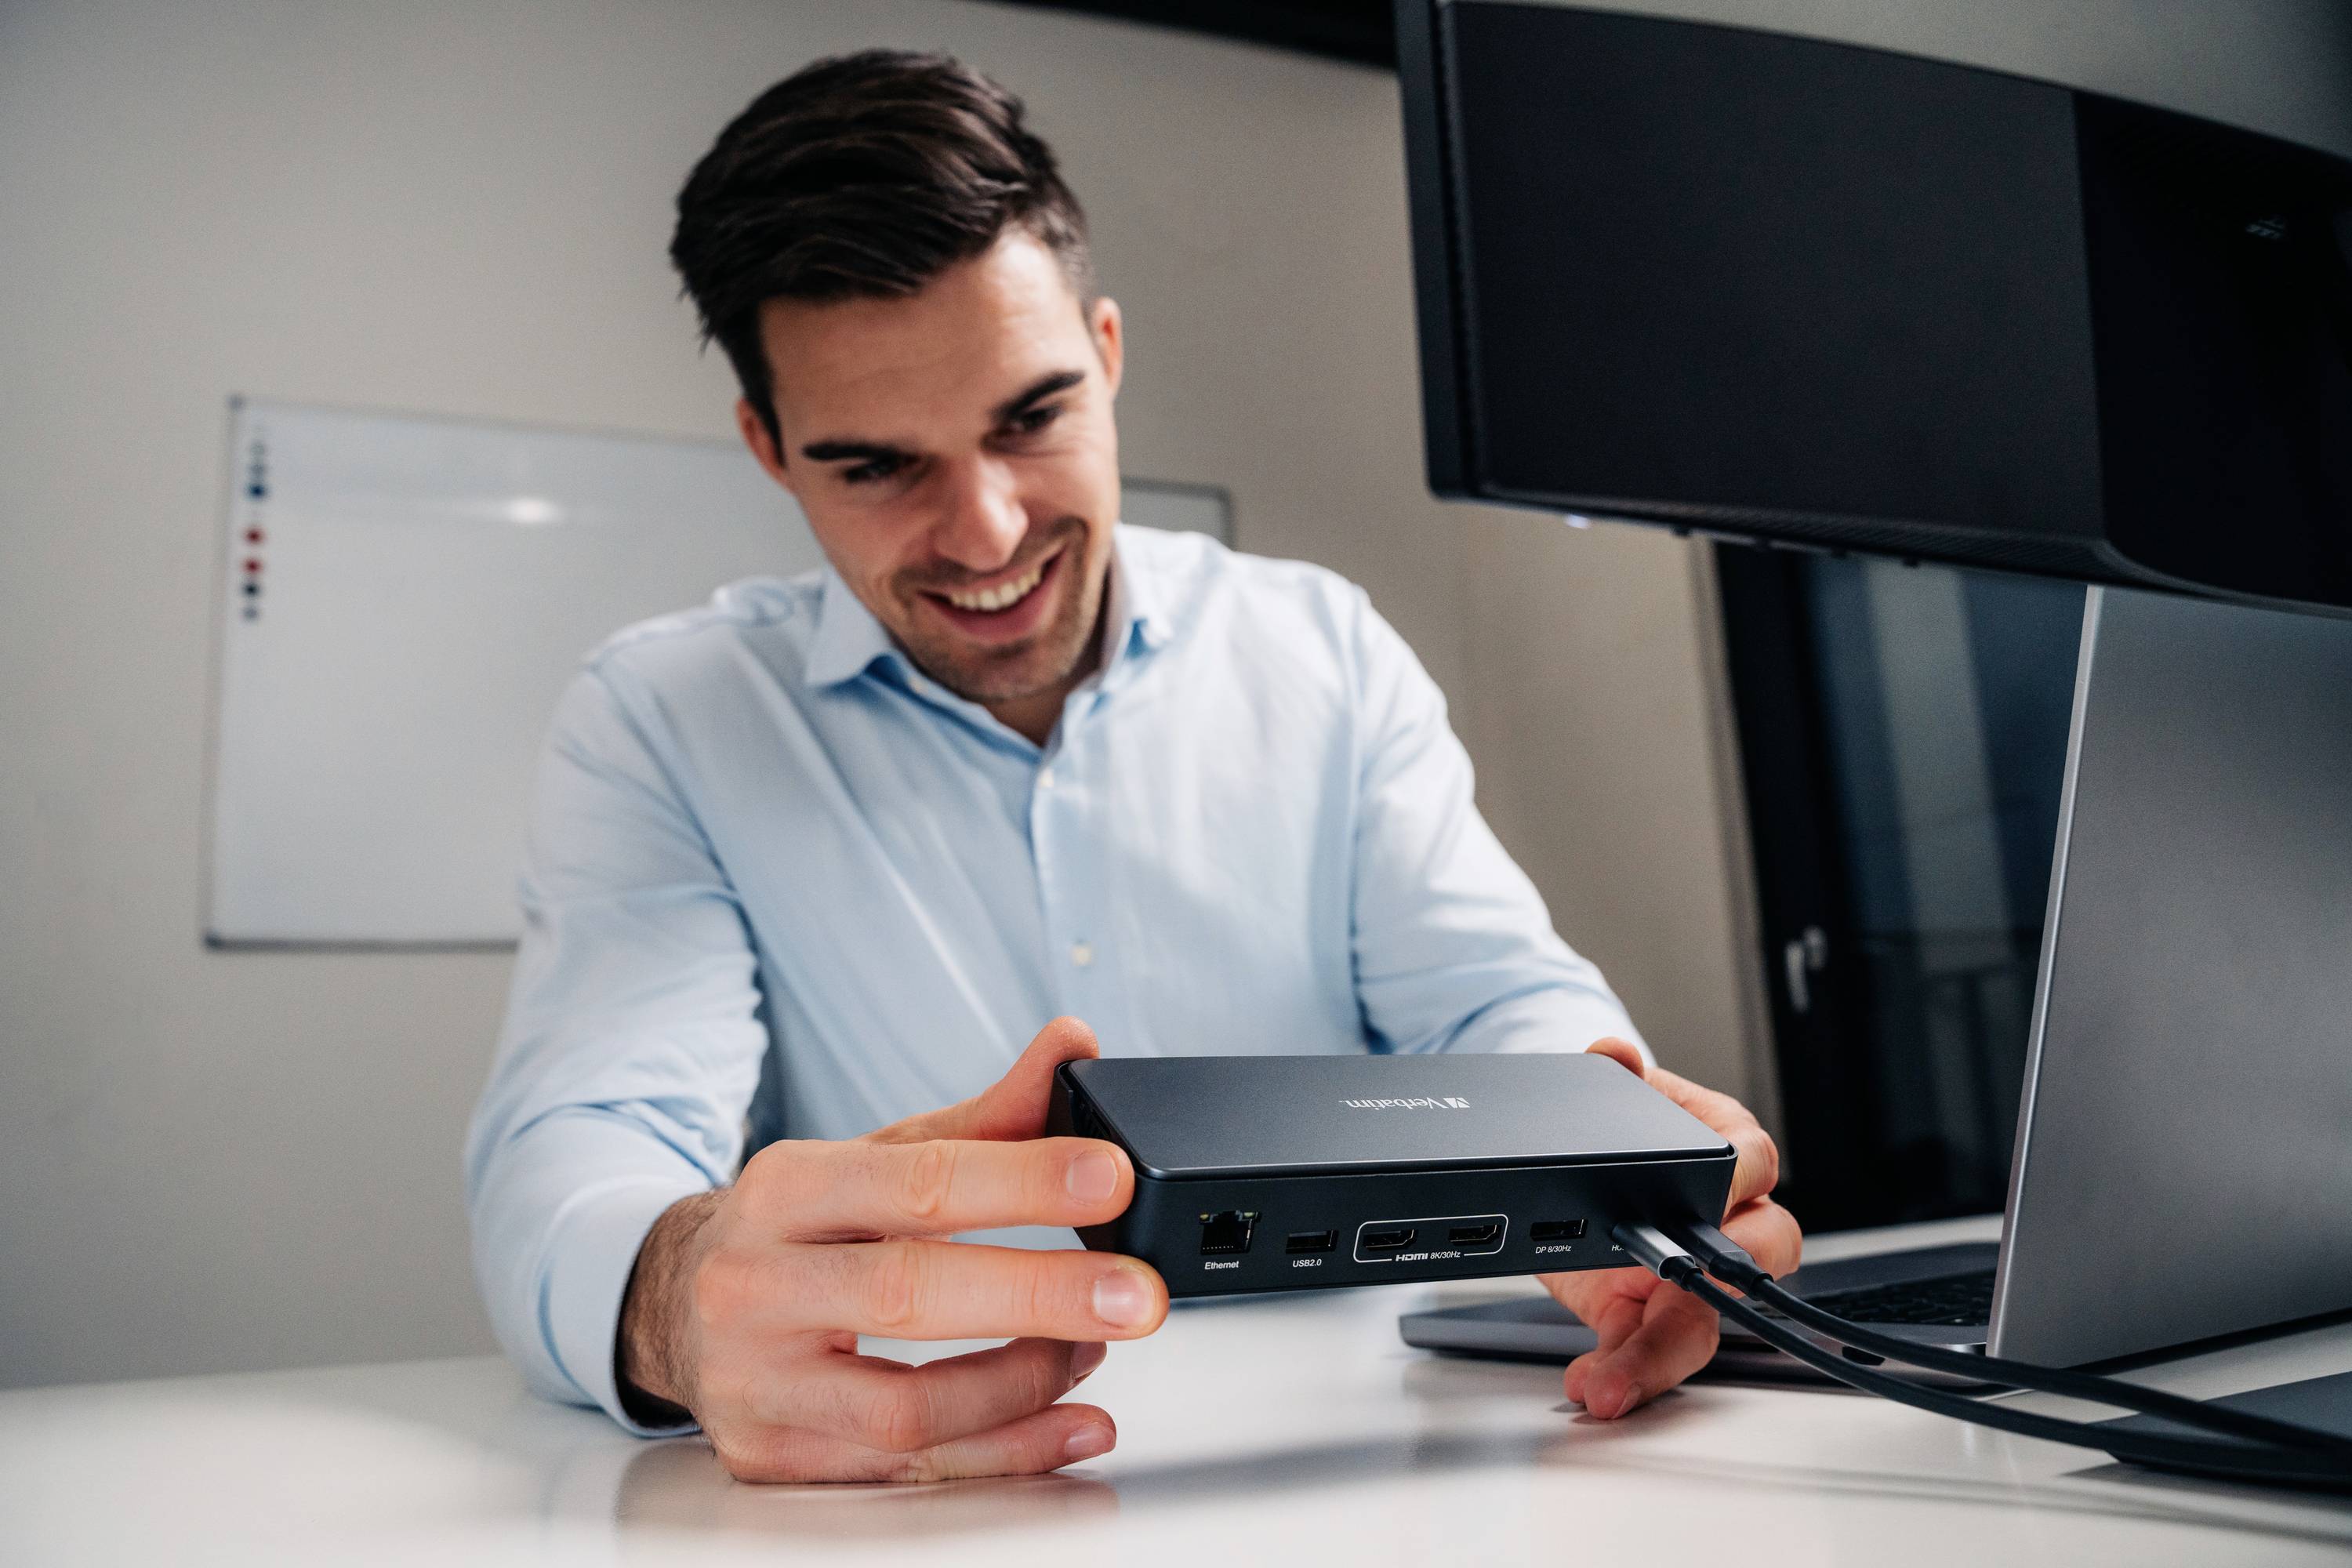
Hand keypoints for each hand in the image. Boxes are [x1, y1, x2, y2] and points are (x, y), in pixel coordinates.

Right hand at [616, 1016, 1166, 1481]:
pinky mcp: (772, 1455)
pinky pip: (906, 1471)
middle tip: (1135, 1293)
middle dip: (1040, 1296)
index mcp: (785, 1189)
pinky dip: (1003, 1453)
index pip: (916, 1182)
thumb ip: (983, 1118)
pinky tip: (1070, 1424)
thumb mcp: (874, 1158)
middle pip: (909, 1294)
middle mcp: (756, 1285)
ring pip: (906, 1408)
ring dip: (1024, 1385)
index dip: (1022, 1180)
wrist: (674, 1304)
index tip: (1111, 1178)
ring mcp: (758, 1382)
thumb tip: (1074, 1047)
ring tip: (1092, 1349)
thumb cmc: (798, 1229)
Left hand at [1540, 1037, 1800, 1418]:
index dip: (1737, 1182)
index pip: (1754, 1163)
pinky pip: (1650, 1347)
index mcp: (1724, 1148)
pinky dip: (1621, 1370)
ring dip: (1657, 1357)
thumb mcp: (1608, 1093)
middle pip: (1756, 1258)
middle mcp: (1722, 1218)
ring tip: (1609, 1380)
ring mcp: (1691, 1274)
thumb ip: (1609, 1075)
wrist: (1570, 1162)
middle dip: (1719, 1288)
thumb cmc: (1615, 1130)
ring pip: (1705, 1321)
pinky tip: (1591, 1383)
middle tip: (1680, 1301)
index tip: (1713, 1196)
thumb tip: (1614, 1055)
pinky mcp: (1648, 1311)